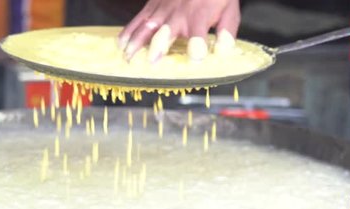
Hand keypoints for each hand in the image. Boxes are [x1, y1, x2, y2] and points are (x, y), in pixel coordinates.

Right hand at [119, 0, 239, 61]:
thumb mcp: (229, 9)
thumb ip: (227, 30)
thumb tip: (224, 50)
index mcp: (200, 15)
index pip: (198, 32)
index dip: (197, 45)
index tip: (196, 57)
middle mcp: (179, 12)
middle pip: (167, 30)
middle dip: (159, 44)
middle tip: (151, 60)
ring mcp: (163, 9)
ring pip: (147, 25)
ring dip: (137, 41)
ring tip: (128, 56)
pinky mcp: (152, 5)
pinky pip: (138, 18)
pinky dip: (128, 31)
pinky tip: (120, 43)